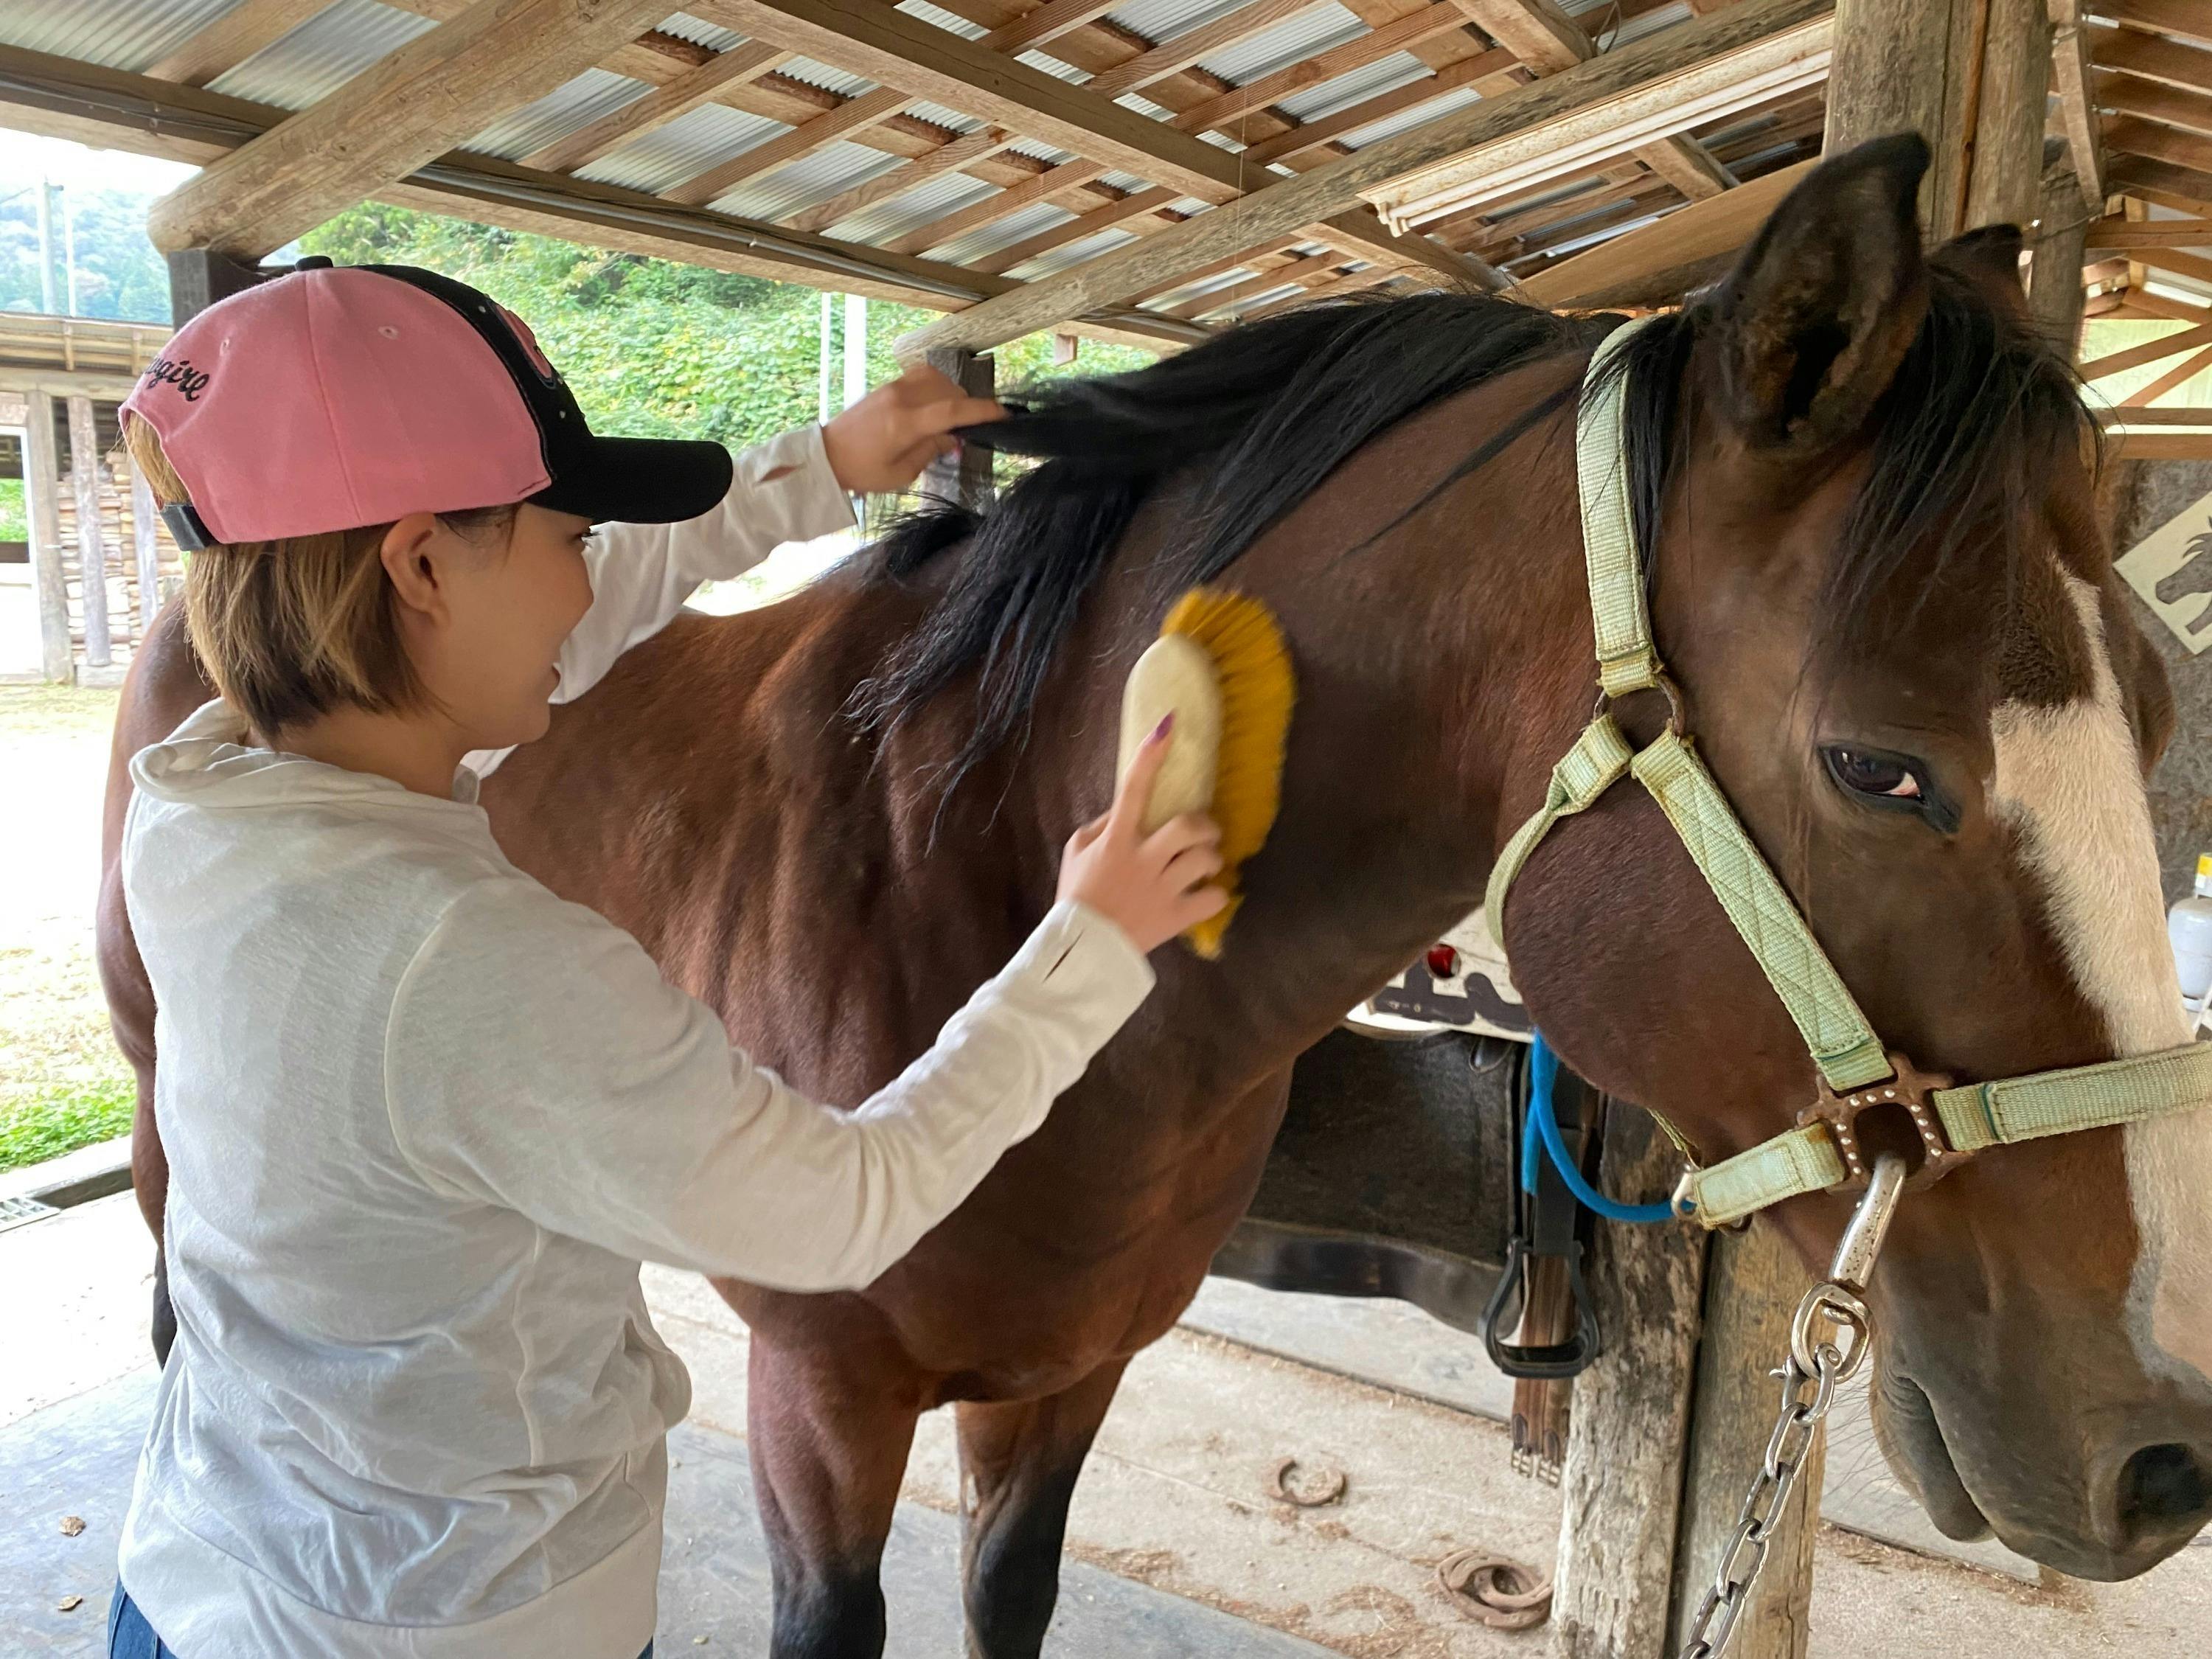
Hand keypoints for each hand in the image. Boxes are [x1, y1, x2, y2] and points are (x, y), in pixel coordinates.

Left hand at [821, 363, 1004, 493]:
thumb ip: (931, 451)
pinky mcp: (888, 385)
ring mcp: (894, 387)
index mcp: (905, 424)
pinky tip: (936, 405)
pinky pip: (922, 376)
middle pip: (950, 391)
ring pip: (938, 379)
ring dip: (953, 395)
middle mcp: (901, 399)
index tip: (1004, 414)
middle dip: (967, 407)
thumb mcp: (902, 474)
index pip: (952, 410)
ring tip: (951, 419)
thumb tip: (954, 438)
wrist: (828, 454)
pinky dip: (937, 387)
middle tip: (969, 431)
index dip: (982, 411)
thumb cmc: (863, 471)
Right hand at [1057, 715, 1227, 954]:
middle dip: (1204, 824)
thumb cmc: (1077, 897)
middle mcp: (1142, 860)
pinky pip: (1214, 898)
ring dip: (1211, 857)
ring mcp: (1161, 889)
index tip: (1168, 725)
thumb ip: (1101, 826)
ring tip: (1205, 864)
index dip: (1151, 754)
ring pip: (1204, 859)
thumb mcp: (1076, 852)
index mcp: (1116, 840)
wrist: (1081, 950)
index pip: (1133, 788)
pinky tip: (1208, 893)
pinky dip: (1217, 894)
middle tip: (1204, 831)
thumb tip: (1124, 808)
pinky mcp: (1176, 917)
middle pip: (1187, 827)